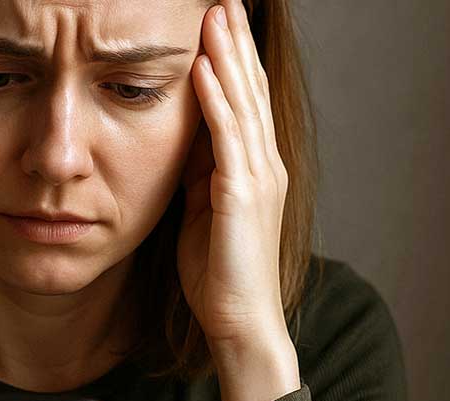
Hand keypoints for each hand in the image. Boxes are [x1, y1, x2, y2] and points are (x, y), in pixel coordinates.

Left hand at [177, 0, 291, 349]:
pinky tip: (204, 69)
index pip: (245, 103)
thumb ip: (199, 174)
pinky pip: (229, 138)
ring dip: (228, 57)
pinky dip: (216, 101)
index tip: (218, 25)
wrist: (238, 319)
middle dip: (236, 44)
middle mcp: (265, 166)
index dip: (234, 61)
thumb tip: (184, 140)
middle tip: (223, 3)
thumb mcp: (203, 211)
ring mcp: (259, 178)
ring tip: (216, 17)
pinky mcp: (244, 195)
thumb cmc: (219, 272)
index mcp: (255, 170)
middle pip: (250, 92)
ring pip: (243, 105)